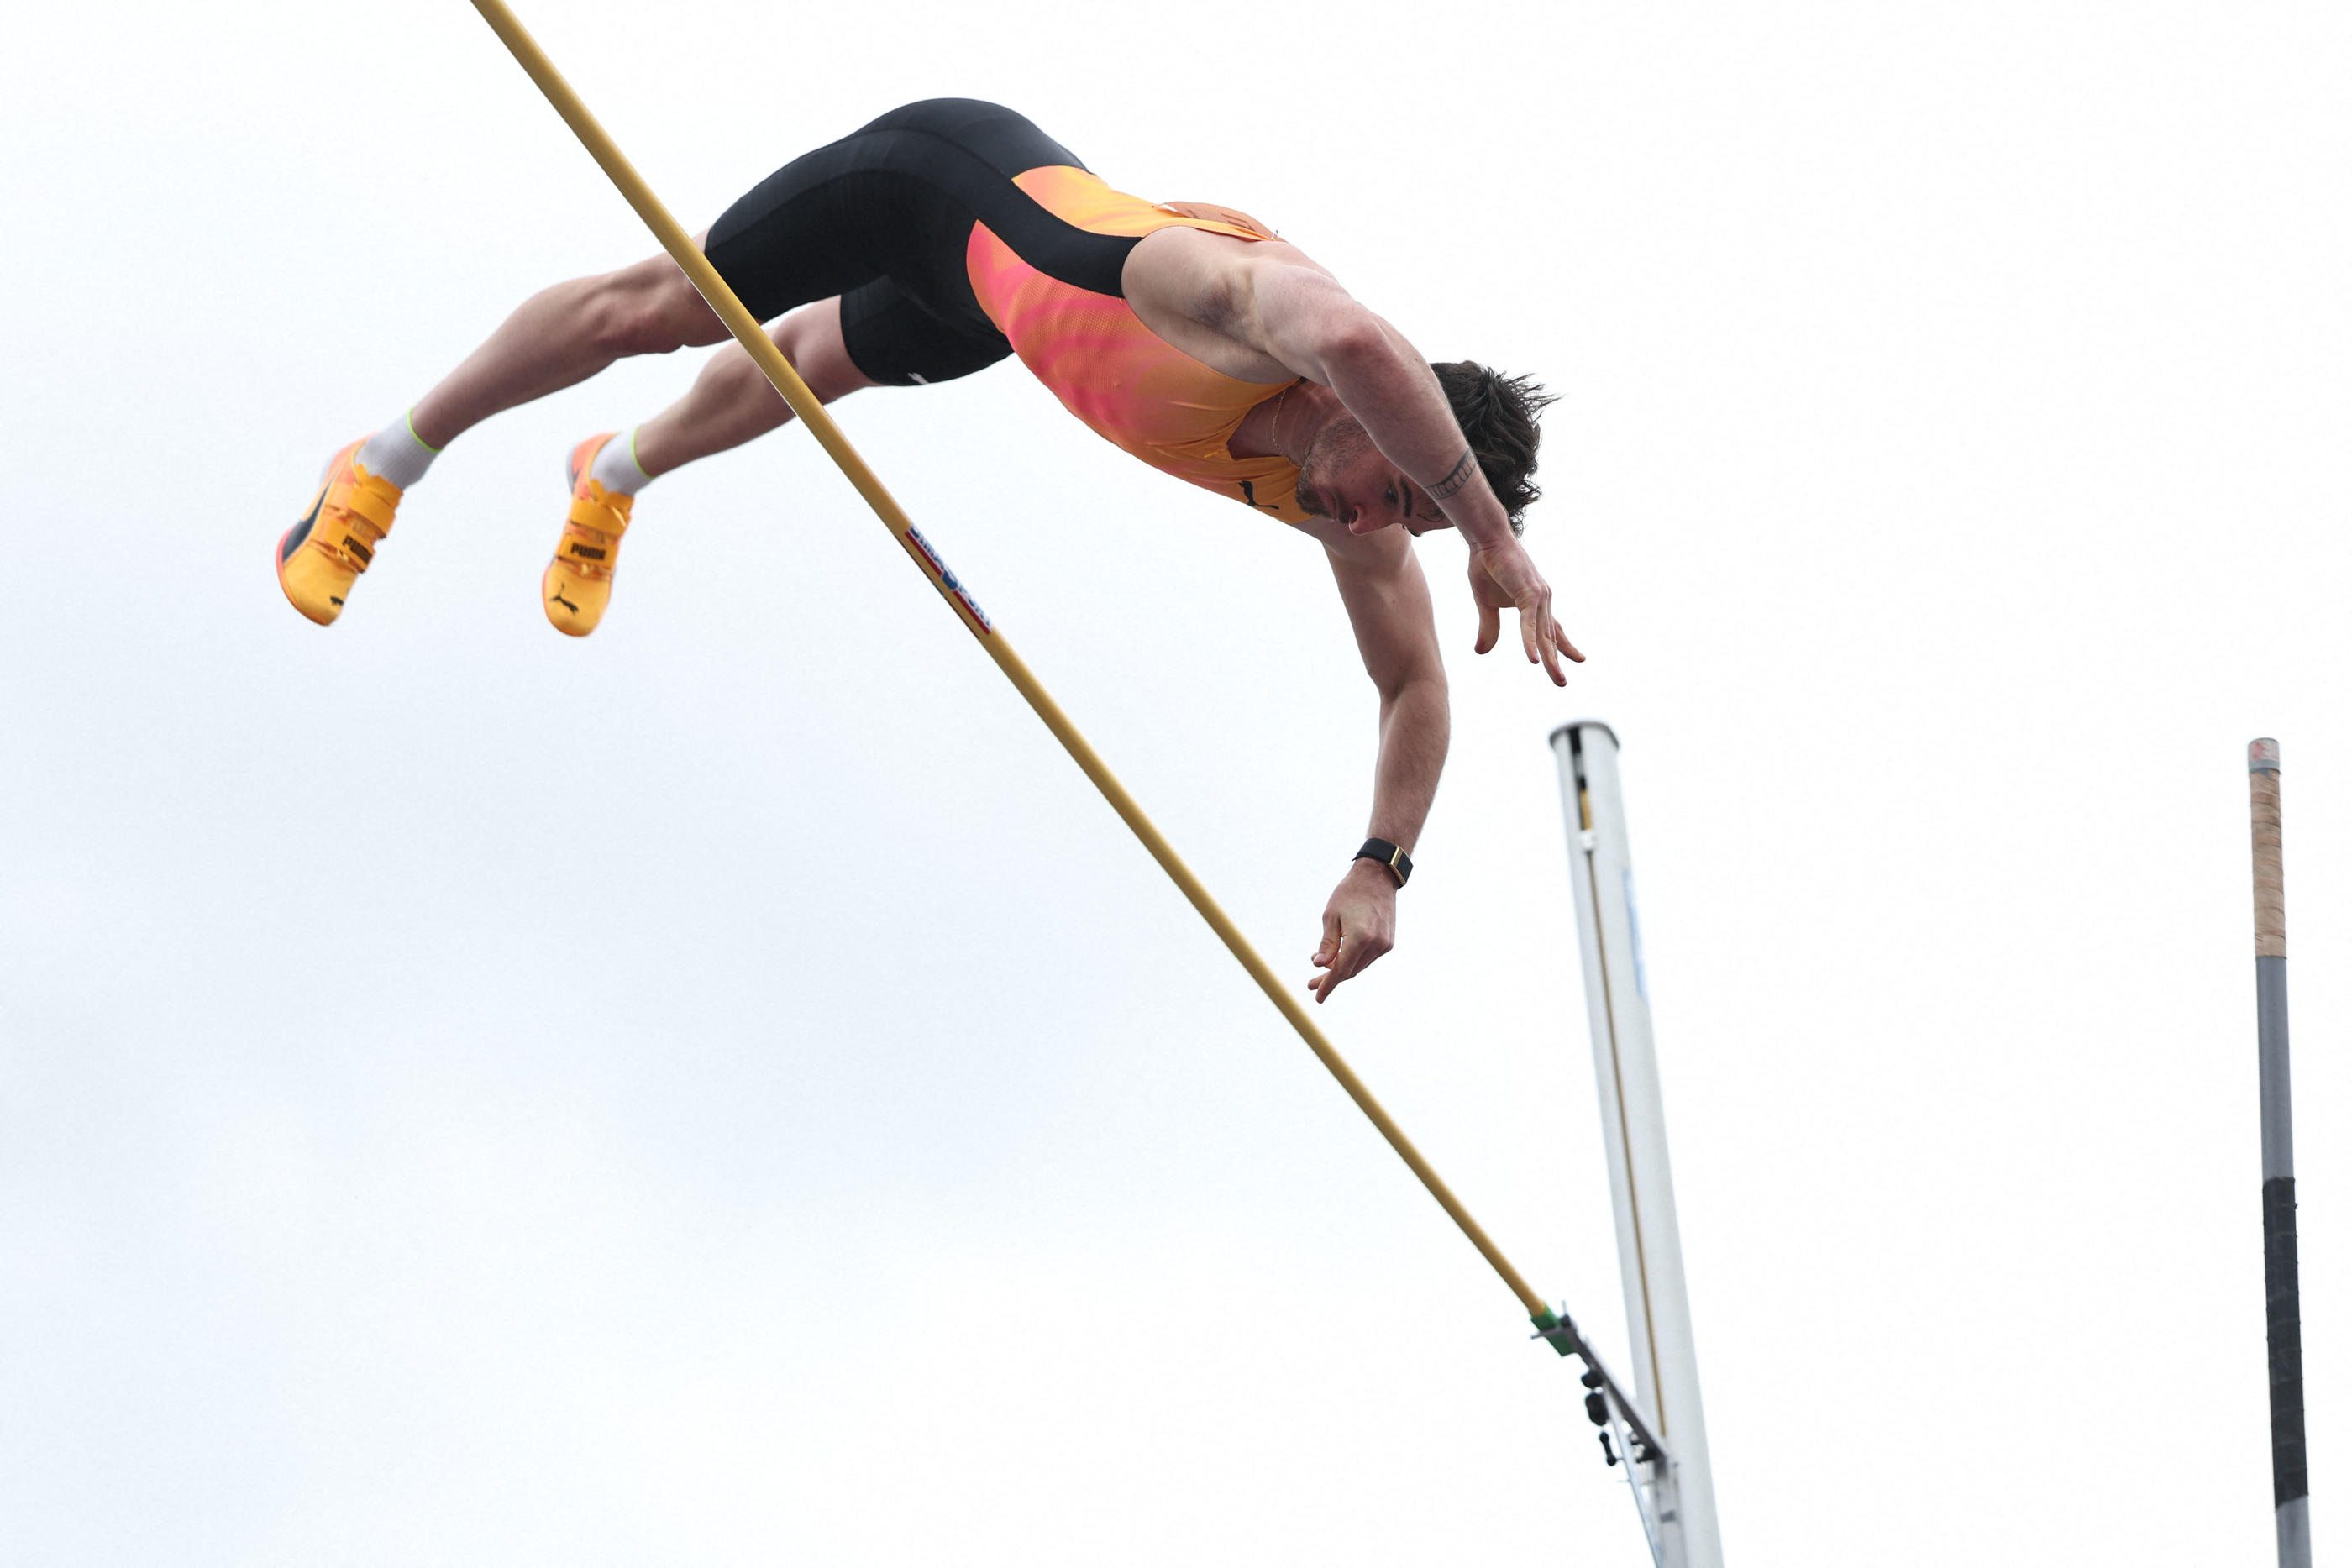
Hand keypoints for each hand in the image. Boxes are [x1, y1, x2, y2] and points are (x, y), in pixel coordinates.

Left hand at [1308, 860, 1397, 1002]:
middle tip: (1312, 983)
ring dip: (1341, 968)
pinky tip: (1340, 955)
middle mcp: (1376, 944)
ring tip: (1323, 963)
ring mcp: (1384, 944)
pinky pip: (1367, 958)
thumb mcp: (1331, 917)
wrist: (1378, 876)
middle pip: (1350, 971)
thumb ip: (1327, 944)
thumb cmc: (1350, 893)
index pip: (1341, 970)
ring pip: (1359, 966)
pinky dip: (1353, 960)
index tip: (1317, 996)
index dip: (1328, 985)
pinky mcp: (1388, 941)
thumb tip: (1319, 965)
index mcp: (1360, 938)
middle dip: (1331, 978)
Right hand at [1468, 536, 1582, 684]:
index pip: (1552, 628)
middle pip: (1550, 637)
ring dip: (1549, 658)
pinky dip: (1531, 642)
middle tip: (1562, 683)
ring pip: (1543, 635)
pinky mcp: (1528, 593)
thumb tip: (1481, 652)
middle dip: (1557, 660)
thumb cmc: (1487, 566)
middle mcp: (1542, 600)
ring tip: (1556, 678)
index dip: (1564, 645)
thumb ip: (1489, 628)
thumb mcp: (1485, 603)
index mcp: (1534, 603)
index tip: (1579, 659)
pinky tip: (1534, 660)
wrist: (1485, 539)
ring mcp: (1538, 596)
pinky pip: (1529, 624)